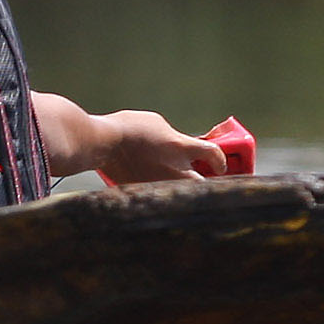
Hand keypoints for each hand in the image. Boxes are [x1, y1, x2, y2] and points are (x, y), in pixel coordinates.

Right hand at [83, 108, 228, 184]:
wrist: (103, 142)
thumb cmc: (129, 128)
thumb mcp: (159, 125)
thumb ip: (176, 140)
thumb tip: (182, 151)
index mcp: (181, 147)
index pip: (214, 154)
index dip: (221, 161)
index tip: (220, 165)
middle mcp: (176, 169)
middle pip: (205, 184)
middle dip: (209, 183)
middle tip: (207, 181)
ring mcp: (161, 184)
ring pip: (185, 196)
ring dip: (188, 193)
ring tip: (184, 189)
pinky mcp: (147, 193)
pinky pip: (163, 197)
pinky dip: (165, 196)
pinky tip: (161, 193)